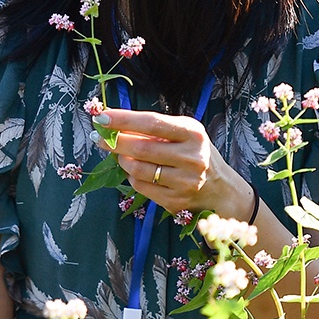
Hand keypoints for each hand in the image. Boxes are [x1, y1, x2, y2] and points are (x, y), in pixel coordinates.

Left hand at [97, 107, 255, 221]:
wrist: (219, 189)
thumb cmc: (194, 154)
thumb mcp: (184, 135)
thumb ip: (155, 129)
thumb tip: (114, 124)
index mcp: (193, 133)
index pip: (152, 123)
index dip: (124, 120)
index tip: (102, 117)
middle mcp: (191, 157)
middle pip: (142, 148)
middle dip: (114, 141)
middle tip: (98, 136)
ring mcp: (184, 181)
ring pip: (138, 169)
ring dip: (122, 161)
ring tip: (120, 155)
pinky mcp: (176, 201)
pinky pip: (141, 187)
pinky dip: (132, 177)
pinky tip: (134, 171)